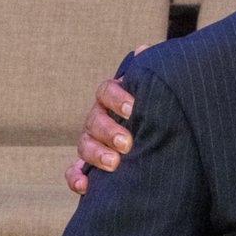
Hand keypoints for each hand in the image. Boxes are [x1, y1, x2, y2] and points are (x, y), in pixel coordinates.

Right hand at [65, 48, 145, 194]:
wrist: (160, 143)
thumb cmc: (156, 112)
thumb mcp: (157, 94)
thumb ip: (150, 76)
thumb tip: (143, 48)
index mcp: (115, 98)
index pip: (106, 91)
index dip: (116, 97)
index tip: (132, 107)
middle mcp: (100, 118)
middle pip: (94, 120)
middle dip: (108, 131)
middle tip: (127, 143)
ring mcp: (92, 142)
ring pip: (84, 145)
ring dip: (96, 154)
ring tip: (114, 164)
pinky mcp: (88, 166)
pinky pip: (74, 172)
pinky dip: (76, 179)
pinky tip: (86, 187)